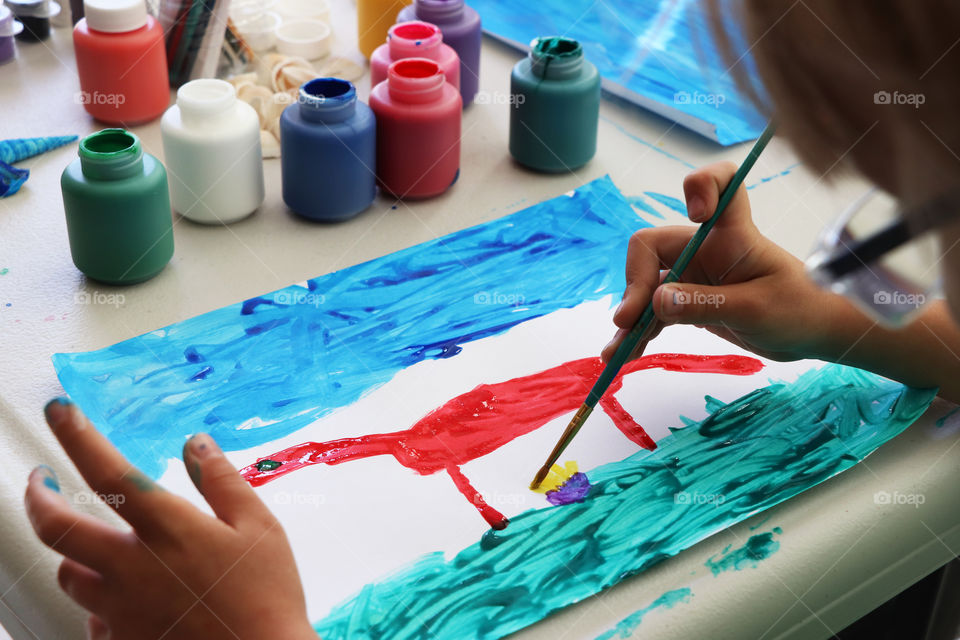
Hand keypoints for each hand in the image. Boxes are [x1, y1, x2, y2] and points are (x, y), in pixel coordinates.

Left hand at [24, 398, 316, 639]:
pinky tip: (120, 597)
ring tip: (85, 542)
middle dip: (37, 497)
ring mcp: (119, 609)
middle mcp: (130, 568)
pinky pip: (91, 617)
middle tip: (38, 480)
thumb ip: (222, 481)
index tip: (60, 410)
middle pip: (57, 528)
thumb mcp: (259, 527)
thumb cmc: (266, 594)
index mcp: (167, 530)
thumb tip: (196, 442)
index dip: (78, 436)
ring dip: (70, 551)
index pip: (108, 473)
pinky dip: (98, 601)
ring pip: (67, 574)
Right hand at [602, 161, 844, 362]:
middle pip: (652, 249)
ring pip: (647, 287)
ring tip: (617, 351)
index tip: (695, 214)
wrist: (812, 335)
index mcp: (731, 235)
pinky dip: (640, 332)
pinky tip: (625, 353)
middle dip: (635, 283)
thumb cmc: (798, 310)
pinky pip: (655, 312)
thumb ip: (706, 303)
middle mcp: (705, 249)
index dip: (701, 187)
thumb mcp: (755, 310)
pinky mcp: (689, 302)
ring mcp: (694, 276)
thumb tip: (655, 301)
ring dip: (631, 316)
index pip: (719, 185)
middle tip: (629, 320)